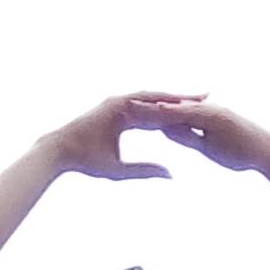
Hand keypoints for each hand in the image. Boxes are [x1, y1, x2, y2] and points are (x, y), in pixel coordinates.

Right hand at [46, 89, 210, 184]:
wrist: (63, 153)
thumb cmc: (87, 163)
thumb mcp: (122, 170)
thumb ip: (146, 169)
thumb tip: (170, 174)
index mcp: (126, 119)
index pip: (157, 116)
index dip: (177, 116)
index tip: (197, 117)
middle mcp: (124, 107)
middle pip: (159, 102)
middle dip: (182, 100)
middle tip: (206, 99)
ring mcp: (118, 102)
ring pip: (153, 97)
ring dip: (175, 96)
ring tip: (197, 97)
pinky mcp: (114, 103)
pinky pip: (141, 100)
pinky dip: (158, 99)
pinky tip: (176, 100)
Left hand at [122, 94, 269, 179]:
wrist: (268, 155)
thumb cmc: (241, 154)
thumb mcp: (206, 147)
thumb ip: (187, 137)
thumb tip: (167, 131)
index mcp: (197, 118)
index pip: (167, 117)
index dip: (146, 117)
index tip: (125, 120)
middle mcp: (202, 110)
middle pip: (168, 107)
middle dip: (145, 108)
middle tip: (120, 108)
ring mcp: (210, 111)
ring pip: (177, 107)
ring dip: (155, 106)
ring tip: (133, 106)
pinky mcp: (218, 115)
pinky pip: (193, 113)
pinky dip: (176, 112)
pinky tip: (159, 111)